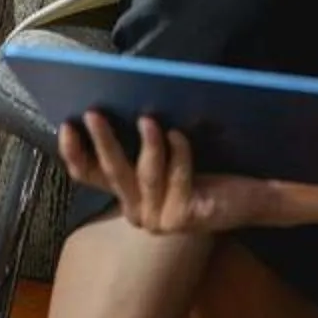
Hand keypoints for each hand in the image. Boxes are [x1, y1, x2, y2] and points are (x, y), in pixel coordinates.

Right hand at [56, 110, 277, 236]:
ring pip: (144, 175)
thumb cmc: (207, 167)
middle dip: (102, 140)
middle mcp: (137, 211)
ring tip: (147, 118)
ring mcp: (158, 219)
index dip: (73, 152)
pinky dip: (178, 154)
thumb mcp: (166, 152)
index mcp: (127, 193)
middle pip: (112, 172)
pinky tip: (180, 134)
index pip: (88, 175)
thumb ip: (138, 138)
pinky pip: (176, 179)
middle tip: (93, 112)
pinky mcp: (182, 219)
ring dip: (146, 144)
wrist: (250, 197)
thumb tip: (116, 97)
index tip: (67, 124)